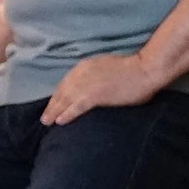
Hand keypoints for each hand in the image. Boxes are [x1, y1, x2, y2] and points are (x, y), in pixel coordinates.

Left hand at [41, 54, 160, 125]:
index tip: (53, 103)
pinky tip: (60, 121)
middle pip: (62, 91)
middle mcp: (81, 74)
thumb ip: (94, 75)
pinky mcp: (94, 96)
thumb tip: (89, 86)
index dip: (58, 95)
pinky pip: (76, 107)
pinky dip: (67, 114)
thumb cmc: (131, 69)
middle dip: (53, 104)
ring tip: (47, 122)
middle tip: (44, 116)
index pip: (66, 82)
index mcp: (84, 66)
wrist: (144, 70)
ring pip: (65, 100)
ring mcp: (86, 85)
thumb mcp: (105, 66)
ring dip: (54, 111)